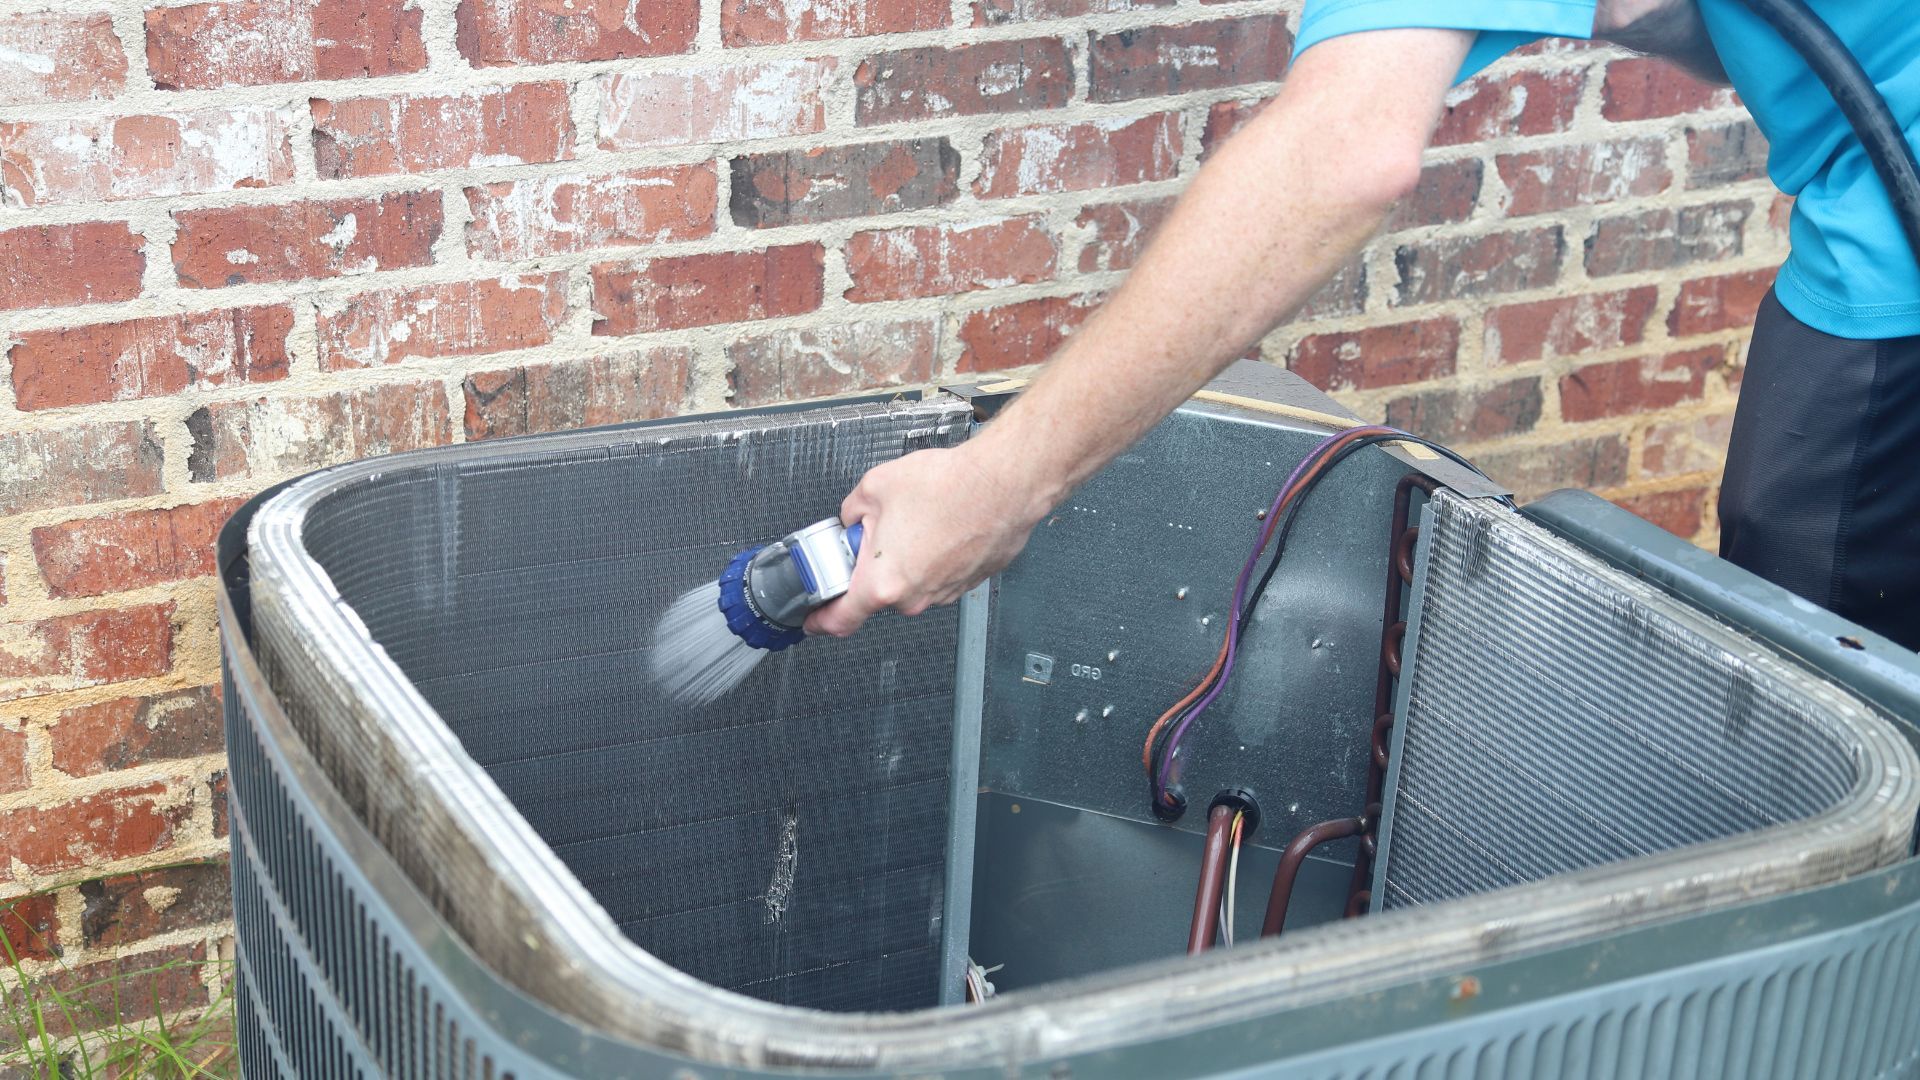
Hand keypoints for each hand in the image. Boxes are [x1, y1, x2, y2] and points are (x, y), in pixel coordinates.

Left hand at [805, 442, 1047, 635]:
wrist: (1005, 483)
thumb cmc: (949, 486)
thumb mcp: (874, 487)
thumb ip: (851, 512)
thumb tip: (852, 519)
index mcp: (883, 582)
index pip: (841, 620)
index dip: (821, 621)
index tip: (813, 619)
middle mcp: (915, 596)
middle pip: (879, 593)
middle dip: (873, 566)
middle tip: (880, 531)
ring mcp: (945, 592)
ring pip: (912, 582)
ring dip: (908, 558)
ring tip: (919, 520)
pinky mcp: (969, 582)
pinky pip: (940, 574)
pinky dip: (935, 555)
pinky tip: (942, 524)